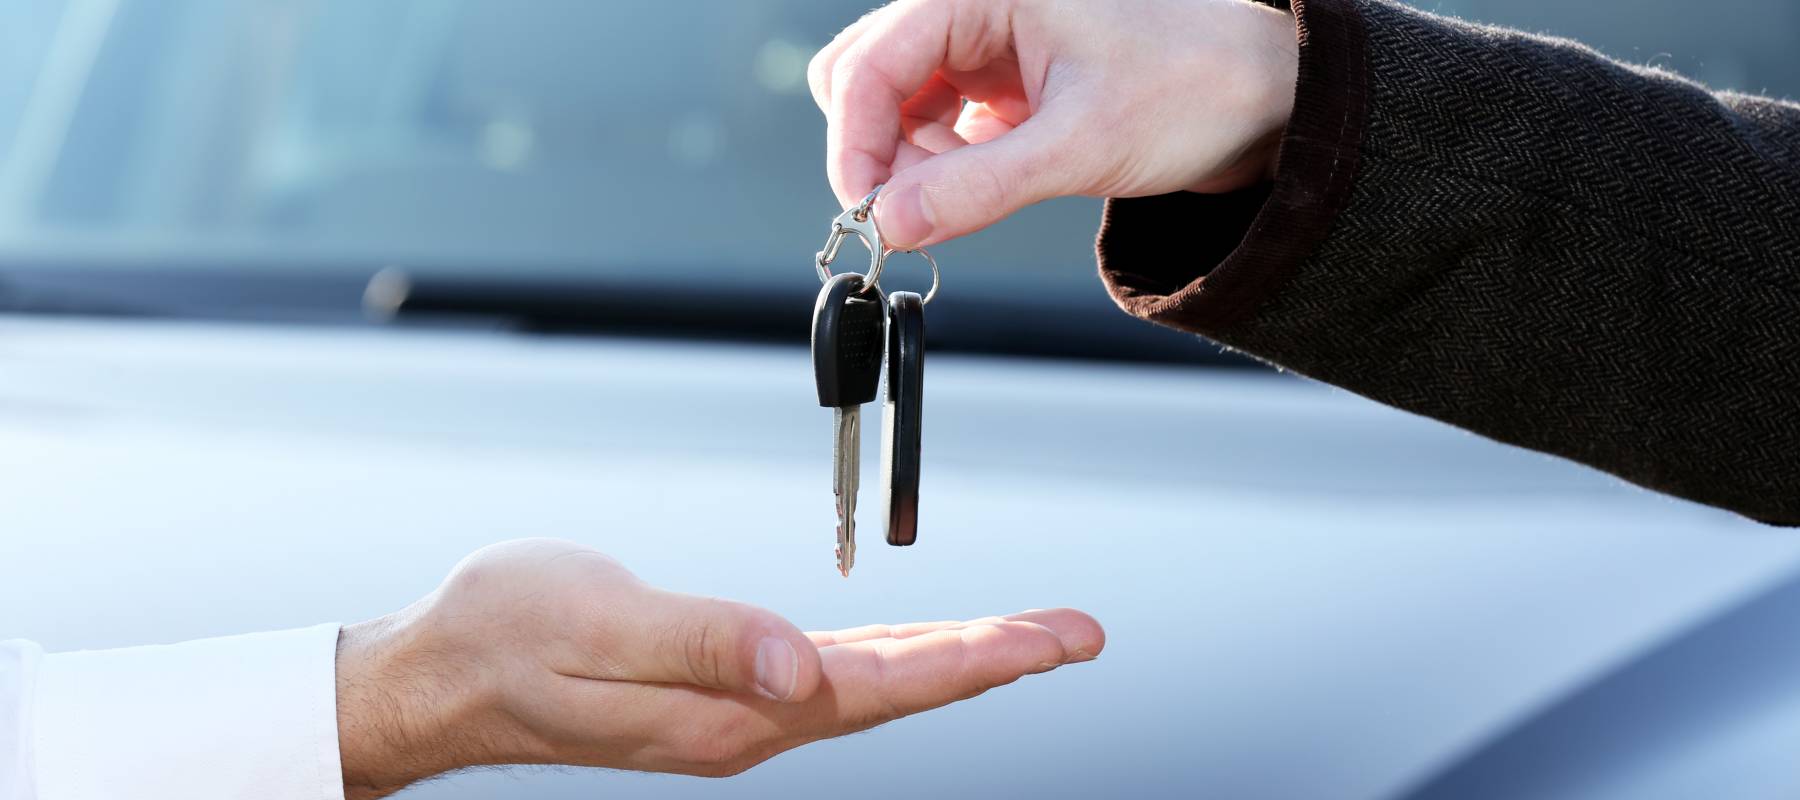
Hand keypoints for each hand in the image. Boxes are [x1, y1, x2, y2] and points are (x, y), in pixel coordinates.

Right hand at [333, 539, 1103, 797]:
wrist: (442, 672)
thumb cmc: (507, 637)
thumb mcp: (599, 623)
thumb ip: (708, 643)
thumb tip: (805, 671)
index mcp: (730, 713)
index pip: (882, 688)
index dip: (975, 664)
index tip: (1051, 639)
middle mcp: (748, 724)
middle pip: (900, 691)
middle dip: (997, 661)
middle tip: (1079, 631)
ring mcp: (738, 712)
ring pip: (876, 685)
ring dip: (959, 662)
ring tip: (1030, 638)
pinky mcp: (722, 690)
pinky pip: (835, 677)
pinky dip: (896, 660)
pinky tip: (924, 652)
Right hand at [808, 0, 1299, 248]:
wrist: (1265, 101)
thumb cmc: (1194, 88)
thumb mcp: (1081, 146)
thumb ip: (978, 188)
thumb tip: (891, 223)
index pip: (871, 63)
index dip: (855, 143)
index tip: (864, 214)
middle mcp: (975, 9)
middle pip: (866, 77)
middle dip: (875, 153)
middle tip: (905, 217)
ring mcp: (986, 47)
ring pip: (896, 106)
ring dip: (906, 166)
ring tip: (954, 207)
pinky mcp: (1002, 86)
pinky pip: (934, 127)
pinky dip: (938, 169)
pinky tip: (974, 192)